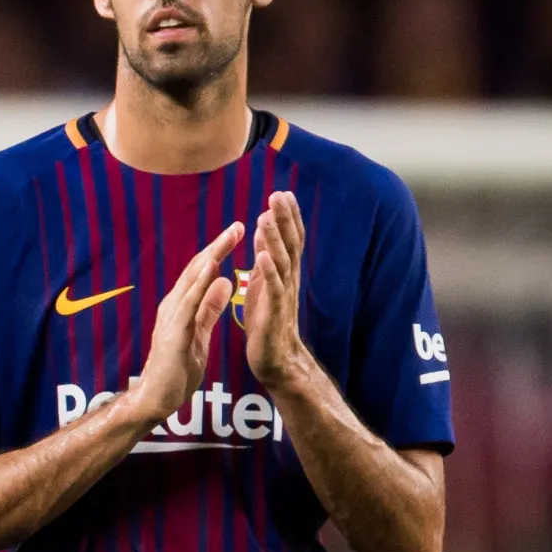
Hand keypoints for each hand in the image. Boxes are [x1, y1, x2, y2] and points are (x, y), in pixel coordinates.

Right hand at [128, 226, 238, 422]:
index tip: (238, 233)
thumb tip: (227, 282)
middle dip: (218, 246)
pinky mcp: (172, 330)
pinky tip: (212, 267)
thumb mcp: (201, 334)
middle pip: (197, 268)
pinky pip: (188, 302)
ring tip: (229, 236)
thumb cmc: (177, 370)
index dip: (219, 251)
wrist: (156, 398)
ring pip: (192, 279)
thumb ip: (211, 309)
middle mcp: (173, 305)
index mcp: (182, 306)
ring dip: (211, 255)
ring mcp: (170, 316)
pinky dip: (199, 282)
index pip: (202, 273)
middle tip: (238, 225)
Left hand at [239, 189, 310, 389]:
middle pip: (289, 244)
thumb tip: (262, 228)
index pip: (289, 239)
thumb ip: (265, 255)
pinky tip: (262, 256)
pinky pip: (273, 289)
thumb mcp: (264, 282)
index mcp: (283, 273)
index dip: (287, 217)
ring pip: (281, 262)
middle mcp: (287, 280)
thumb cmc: (268, 320)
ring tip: (267, 217)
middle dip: (284, 219)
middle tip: (279, 194)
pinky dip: (269, 271)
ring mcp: (282, 295)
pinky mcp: (274, 313)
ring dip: (274, 239)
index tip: (283, 192)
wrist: (275, 358)